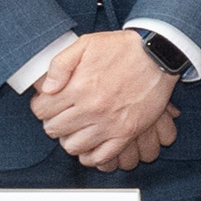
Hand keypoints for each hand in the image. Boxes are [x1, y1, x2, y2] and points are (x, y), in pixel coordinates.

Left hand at [34, 31, 176, 169]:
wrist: (158, 55)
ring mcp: (110, 123)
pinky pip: (101, 157)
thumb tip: (47, 88)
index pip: (42, 110)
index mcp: (79, 87)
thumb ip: (60, 64)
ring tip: (76, 128)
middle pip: (54, 130)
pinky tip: (90, 144)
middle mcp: (92, 109)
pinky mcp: (126, 133)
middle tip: (62, 114)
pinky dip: (91, 156)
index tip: (47, 103)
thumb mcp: (86, 44)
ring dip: (69, 138)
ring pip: (73, 147)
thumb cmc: (123, 48)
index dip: (41, 106)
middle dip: (53, 121)